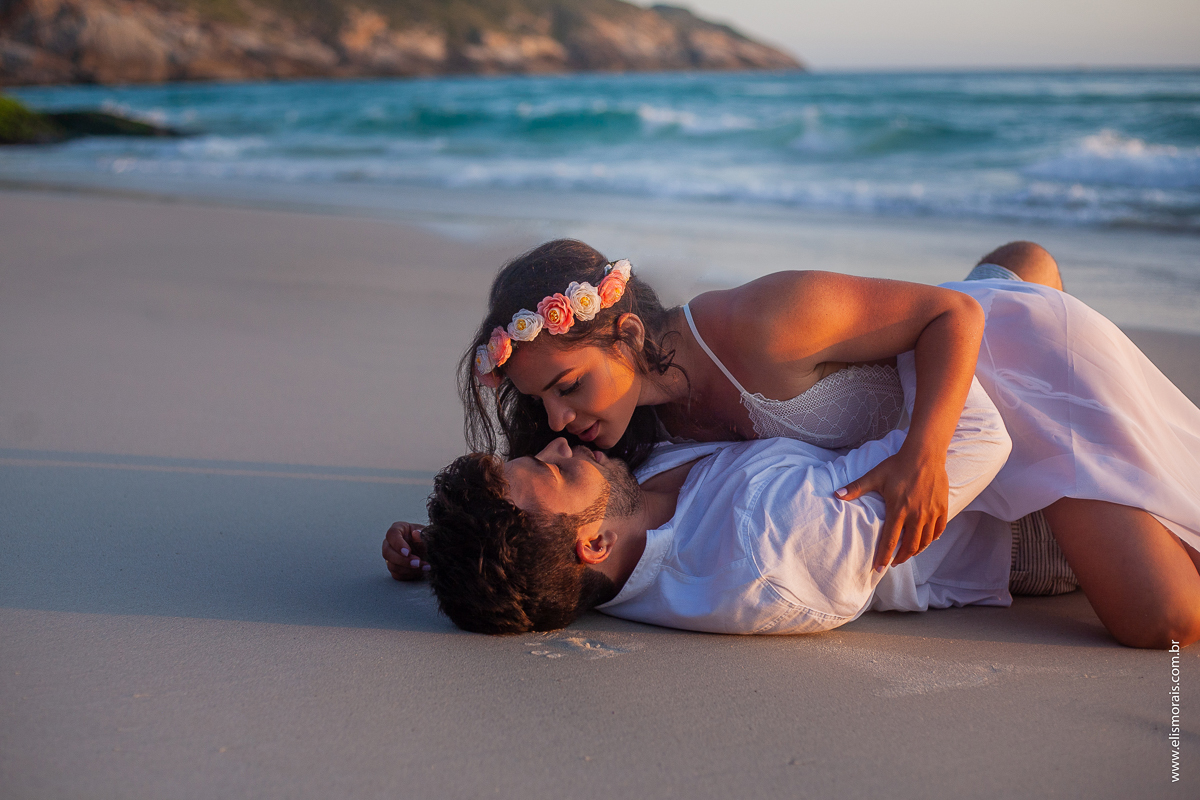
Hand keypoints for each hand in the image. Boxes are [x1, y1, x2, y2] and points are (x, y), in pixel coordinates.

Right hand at [382, 521, 429, 580]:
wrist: (432, 550)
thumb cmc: (427, 538)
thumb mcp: (428, 533)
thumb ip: (423, 533)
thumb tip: (416, 533)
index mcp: (398, 529)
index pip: (392, 534)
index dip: (398, 544)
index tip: (408, 552)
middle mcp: (390, 542)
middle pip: (387, 552)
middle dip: (403, 560)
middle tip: (417, 562)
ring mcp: (391, 556)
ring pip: (392, 565)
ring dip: (409, 569)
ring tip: (424, 566)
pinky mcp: (395, 567)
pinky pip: (397, 574)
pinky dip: (410, 574)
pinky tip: (421, 571)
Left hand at [836, 448, 948, 570]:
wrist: (925, 454)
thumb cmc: (898, 465)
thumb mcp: (875, 476)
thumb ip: (856, 488)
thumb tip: (836, 495)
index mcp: (898, 510)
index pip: (890, 541)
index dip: (883, 557)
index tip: (878, 569)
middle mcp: (916, 515)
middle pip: (909, 546)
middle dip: (900, 558)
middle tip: (893, 563)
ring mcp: (931, 513)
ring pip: (925, 541)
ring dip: (916, 551)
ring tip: (908, 554)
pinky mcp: (942, 508)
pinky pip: (939, 530)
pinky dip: (931, 539)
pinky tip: (926, 541)